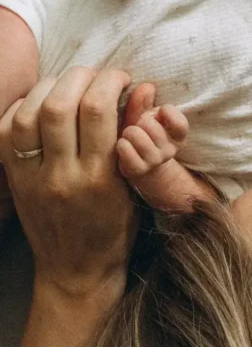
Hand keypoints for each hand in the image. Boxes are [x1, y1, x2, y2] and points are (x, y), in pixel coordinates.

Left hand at [0, 67, 136, 299]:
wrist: (77, 271)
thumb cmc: (116, 229)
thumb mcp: (135, 186)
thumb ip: (136, 137)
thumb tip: (142, 89)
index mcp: (101, 178)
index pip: (98, 110)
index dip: (110, 81)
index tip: (121, 78)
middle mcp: (62, 176)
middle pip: (59, 104)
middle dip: (80, 77)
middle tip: (95, 75)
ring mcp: (32, 178)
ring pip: (28, 113)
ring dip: (49, 87)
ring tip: (68, 84)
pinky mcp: (15, 180)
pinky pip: (6, 132)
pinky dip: (22, 107)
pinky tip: (41, 102)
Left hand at [117, 83, 188, 180]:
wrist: (138, 165)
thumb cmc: (142, 135)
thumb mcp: (145, 117)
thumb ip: (144, 102)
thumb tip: (147, 86)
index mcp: (178, 136)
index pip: (180, 123)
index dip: (168, 112)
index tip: (159, 111)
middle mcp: (170, 150)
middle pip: (151, 125)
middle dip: (140, 121)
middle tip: (138, 126)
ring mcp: (154, 161)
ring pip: (136, 135)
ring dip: (128, 132)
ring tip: (129, 136)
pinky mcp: (138, 170)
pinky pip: (125, 149)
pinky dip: (120, 144)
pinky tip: (122, 146)